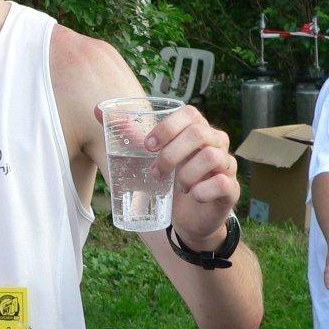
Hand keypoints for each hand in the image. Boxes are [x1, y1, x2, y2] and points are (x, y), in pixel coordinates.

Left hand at [118, 104, 238, 245]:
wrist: (186, 218)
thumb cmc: (169, 179)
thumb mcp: (149, 156)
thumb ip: (128, 133)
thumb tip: (97, 110)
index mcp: (197, 129)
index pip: (190, 113)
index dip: (168, 127)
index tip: (148, 146)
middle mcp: (216, 142)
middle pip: (199, 133)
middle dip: (171, 153)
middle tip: (156, 171)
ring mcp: (227, 165)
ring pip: (210, 157)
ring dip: (185, 174)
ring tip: (175, 186)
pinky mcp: (231, 189)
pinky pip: (222, 183)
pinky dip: (202, 191)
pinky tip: (192, 196)